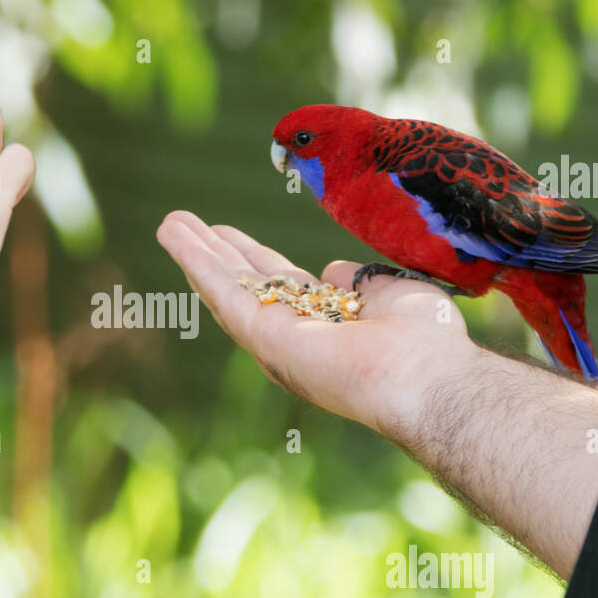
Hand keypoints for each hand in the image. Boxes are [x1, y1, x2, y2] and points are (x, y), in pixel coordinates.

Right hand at [155, 211, 480, 440]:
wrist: (429, 375)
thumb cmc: (426, 340)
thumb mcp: (391, 292)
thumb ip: (358, 282)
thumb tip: (334, 270)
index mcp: (324, 324)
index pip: (278, 283)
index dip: (250, 255)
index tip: (225, 232)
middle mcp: (294, 335)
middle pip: (242, 283)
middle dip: (212, 252)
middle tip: (181, 222)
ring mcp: (276, 339)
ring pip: (225, 287)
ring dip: (194, 254)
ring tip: (167, 222)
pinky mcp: (265, 337)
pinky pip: (224, 293)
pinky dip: (197, 263)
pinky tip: (177, 238)